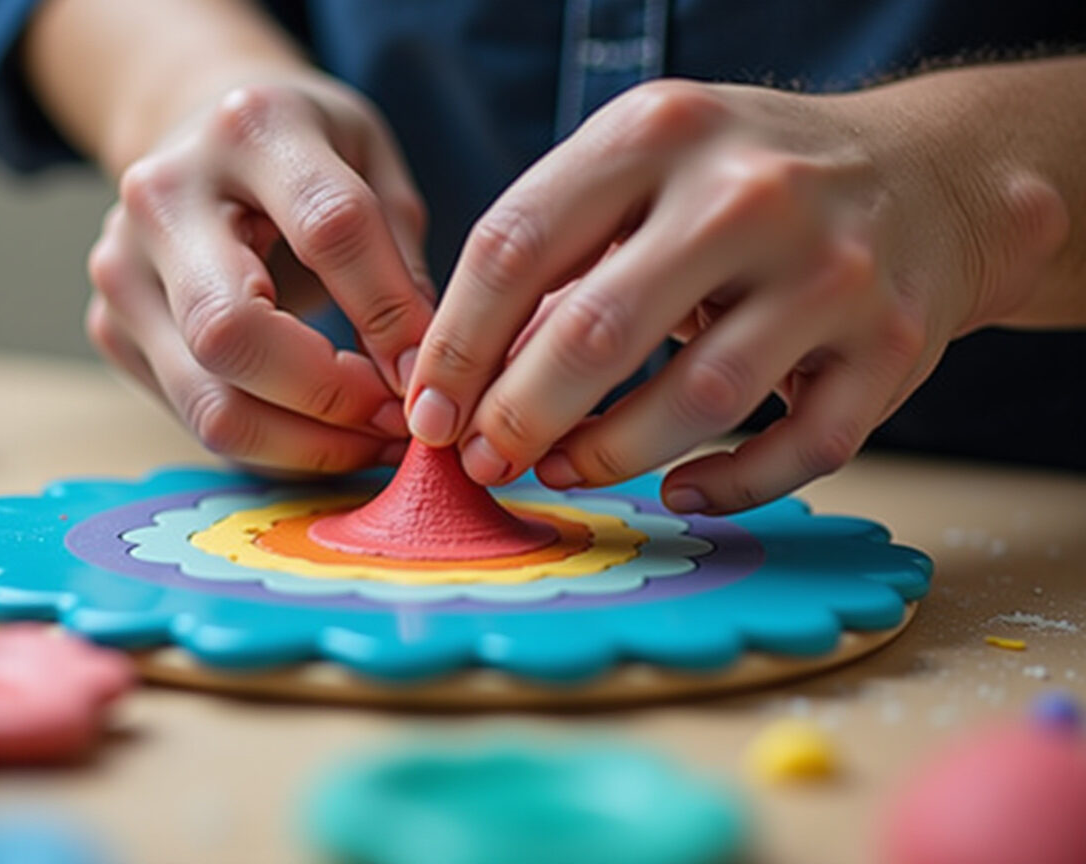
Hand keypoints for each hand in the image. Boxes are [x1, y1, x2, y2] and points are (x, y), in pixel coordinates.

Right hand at [86, 76, 434, 472]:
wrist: (197, 134)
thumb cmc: (305, 151)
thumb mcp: (372, 163)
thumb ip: (396, 260)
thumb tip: (413, 373)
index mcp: (249, 127)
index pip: (329, 230)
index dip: (387, 311)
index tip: (427, 367)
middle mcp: (164, 195)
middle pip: (233, 332)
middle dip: (330, 397)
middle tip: (396, 418)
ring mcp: (123, 267)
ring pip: (210, 400)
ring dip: (304, 443)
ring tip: (369, 440)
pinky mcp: (111, 328)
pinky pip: (196, 418)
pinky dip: (271, 445)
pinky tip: (323, 434)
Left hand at [407, 77, 1066, 511]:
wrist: (931, 175)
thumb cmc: (746, 181)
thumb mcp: (645, 169)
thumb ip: (559, 254)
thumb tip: (465, 376)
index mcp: (658, 132)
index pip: (517, 243)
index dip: (455, 343)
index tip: (426, 409)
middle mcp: (748, 192)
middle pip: (597, 328)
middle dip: (518, 414)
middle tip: (483, 460)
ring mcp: (832, 269)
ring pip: (701, 398)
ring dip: (610, 454)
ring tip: (561, 472)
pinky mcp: (894, 344)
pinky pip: (803, 448)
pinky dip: (731, 484)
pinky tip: (679, 490)